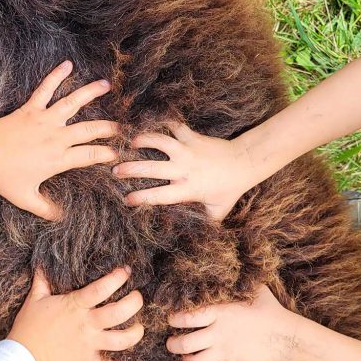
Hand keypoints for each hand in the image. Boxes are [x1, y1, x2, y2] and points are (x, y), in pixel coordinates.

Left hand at [0, 61, 117, 219]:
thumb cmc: (3, 176)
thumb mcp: (25, 198)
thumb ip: (45, 208)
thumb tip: (61, 217)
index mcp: (58, 159)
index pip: (90, 156)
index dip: (106, 155)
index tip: (117, 154)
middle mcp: (57, 137)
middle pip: (90, 129)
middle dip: (108, 128)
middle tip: (121, 127)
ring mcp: (45, 120)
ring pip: (73, 103)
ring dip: (91, 93)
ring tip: (106, 85)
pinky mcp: (31, 108)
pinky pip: (45, 89)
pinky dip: (56, 75)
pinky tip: (67, 64)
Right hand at [8, 266, 143, 360]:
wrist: (22, 358)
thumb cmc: (28, 326)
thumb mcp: (35, 299)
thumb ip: (42, 280)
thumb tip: (43, 262)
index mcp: (75, 306)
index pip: (102, 289)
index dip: (117, 278)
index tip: (126, 271)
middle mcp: (86, 324)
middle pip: (119, 313)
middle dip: (134, 303)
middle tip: (138, 298)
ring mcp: (89, 344)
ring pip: (121, 341)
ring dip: (135, 334)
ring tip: (139, 327)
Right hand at [114, 121, 258, 220]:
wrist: (245, 162)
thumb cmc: (230, 189)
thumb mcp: (218, 211)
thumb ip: (204, 222)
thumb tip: (194, 237)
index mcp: (188, 189)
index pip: (158, 196)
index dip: (140, 198)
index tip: (126, 200)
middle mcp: (184, 169)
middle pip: (151, 168)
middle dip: (130, 169)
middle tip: (115, 170)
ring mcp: (187, 150)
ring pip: (159, 141)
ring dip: (143, 140)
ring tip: (131, 143)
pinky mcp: (192, 137)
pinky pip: (174, 127)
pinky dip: (163, 124)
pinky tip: (153, 124)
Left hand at [166, 285, 296, 360]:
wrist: (287, 336)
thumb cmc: (270, 310)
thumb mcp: (254, 290)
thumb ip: (238, 283)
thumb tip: (230, 267)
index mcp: (220, 313)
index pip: (187, 317)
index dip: (174, 319)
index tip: (171, 319)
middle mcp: (219, 334)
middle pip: (183, 344)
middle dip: (172, 344)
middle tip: (171, 342)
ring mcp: (226, 352)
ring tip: (186, 357)